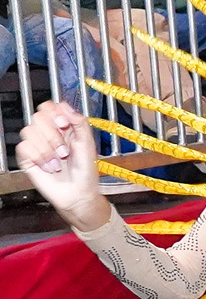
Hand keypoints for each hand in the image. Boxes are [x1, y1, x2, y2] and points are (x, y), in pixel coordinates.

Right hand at [18, 102, 107, 228]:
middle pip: (38, 116)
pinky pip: (24, 147)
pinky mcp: (28, 157)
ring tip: (59, 161)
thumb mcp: (88, 144)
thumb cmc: (86, 172)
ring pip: (29, 131)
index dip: (55, 113)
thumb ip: (79, 122)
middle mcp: (48, 133)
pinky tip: (49, 167)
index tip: (65, 125)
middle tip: (64, 150)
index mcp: (64, 127)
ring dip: (47, 149)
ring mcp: (37, 145)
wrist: (79, 193)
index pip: (49, 107)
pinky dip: (39, 158)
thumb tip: (65, 105)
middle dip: (53, 135)